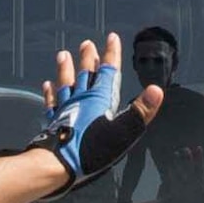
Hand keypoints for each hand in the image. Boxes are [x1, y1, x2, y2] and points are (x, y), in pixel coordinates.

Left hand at [39, 34, 161, 181]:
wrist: (56, 164)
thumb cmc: (90, 150)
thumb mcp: (122, 132)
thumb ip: (140, 111)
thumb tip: (156, 91)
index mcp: (100, 99)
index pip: (108, 71)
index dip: (111, 53)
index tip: (111, 38)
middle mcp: (81, 99)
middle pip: (85, 73)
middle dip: (88, 58)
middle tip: (86, 44)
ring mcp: (65, 110)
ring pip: (66, 83)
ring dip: (65, 69)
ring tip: (63, 55)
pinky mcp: (53, 123)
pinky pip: (51, 103)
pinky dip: (49, 93)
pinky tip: (47, 86)